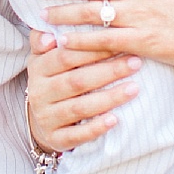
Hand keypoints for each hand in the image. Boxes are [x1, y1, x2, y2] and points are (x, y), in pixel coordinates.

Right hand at [28, 31, 142, 151]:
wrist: (42, 120)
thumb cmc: (52, 79)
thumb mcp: (45, 58)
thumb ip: (45, 40)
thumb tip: (49, 35)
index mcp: (38, 69)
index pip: (65, 57)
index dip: (93, 50)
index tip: (120, 42)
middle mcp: (39, 93)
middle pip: (76, 81)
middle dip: (108, 71)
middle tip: (136, 62)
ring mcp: (46, 118)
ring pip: (79, 108)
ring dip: (109, 98)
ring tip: (135, 88)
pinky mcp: (56, 139)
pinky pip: (77, 135)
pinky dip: (96, 128)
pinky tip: (115, 120)